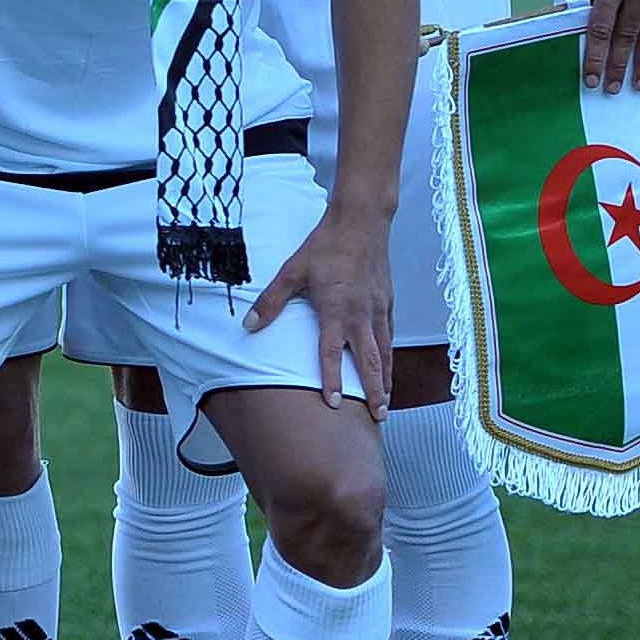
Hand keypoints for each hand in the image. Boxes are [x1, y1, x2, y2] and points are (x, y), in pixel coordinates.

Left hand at [248, 207, 391, 405]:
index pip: (332, 353)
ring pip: (384, 352)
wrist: (361, 223)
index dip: (332, 380)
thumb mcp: (292, 271)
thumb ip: (271, 301)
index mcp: (335, 310)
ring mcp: (378, 310)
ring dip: (385, 379)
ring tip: (385, 401)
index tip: (332, 404)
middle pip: (369, 361)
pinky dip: (390, 356)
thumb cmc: (325, 246)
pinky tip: (387, 367)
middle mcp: (361, 315)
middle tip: (377, 417)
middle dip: (373, 391)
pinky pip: (389, 336)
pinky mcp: (387, 302)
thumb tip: (249, 326)